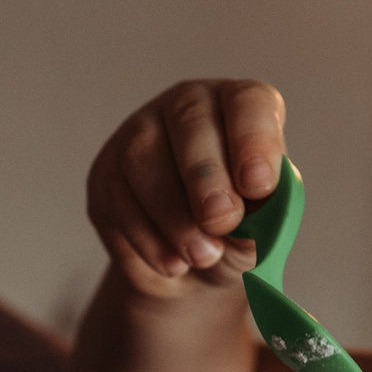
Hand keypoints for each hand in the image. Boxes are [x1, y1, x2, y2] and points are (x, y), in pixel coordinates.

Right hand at [86, 79, 287, 293]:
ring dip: (174, 214)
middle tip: (221, 221)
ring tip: (203, 255)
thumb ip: (266, 214)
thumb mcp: (265, 228)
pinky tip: (173, 262)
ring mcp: (140, 132)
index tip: (258, 184)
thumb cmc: (240, 234)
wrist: (195, 271)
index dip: (254, 139)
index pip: (248, 101)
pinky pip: (117, 196)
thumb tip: (249, 212)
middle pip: (189, 119)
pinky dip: (147, 237)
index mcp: (240, 108)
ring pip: (142, 155)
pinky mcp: (106, 173)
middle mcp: (188, 107)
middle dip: (205, 174)